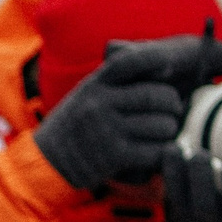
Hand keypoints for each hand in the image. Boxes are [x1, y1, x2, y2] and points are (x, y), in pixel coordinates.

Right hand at [31, 35, 221, 192]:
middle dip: (173, 106)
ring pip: (161, 126)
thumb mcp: (86, 94)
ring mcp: (107, 129)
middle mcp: (100, 103)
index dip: (154, 61)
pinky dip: (162, 154)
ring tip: (164, 134)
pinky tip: (157, 153)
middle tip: (173, 112)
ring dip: (169, 132)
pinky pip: (155, 152)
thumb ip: (114, 82)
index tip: (169, 68)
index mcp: (95, 84)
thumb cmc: (76, 126)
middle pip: (157, 96)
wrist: (48, 161)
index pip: (129, 62)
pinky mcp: (114, 156)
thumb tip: (163, 67)